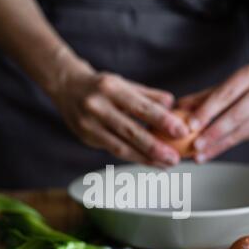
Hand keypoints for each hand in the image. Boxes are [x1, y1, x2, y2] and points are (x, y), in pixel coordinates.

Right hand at [49, 50, 187, 166]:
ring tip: (165, 165)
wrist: (66, 87)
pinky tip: (149, 161)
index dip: (163, 121)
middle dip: (155, 147)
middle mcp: (97, 106)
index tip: (182, 131)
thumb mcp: (124, 83)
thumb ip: (147, 95)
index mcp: (110, 88)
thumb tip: (173, 104)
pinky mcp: (86, 138)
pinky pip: (113, 150)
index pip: (140, 107)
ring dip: (145, 158)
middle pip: (130, 131)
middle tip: (175, 158)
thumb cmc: (102, 85)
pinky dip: (133, 157)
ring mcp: (89, 124)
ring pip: (120, 147)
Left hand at [178, 62, 248, 162]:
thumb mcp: (221, 87)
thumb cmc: (240, 88)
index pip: (225, 95)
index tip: (191, 125)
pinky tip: (209, 153)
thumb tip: (178, 108)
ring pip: (241, 131)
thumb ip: (200, 98)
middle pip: (235, 115)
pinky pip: (244, 139)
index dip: (207, 111)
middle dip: (213, 133)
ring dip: (218, 145)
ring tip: (199, 155)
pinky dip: (224, 147)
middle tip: (195, 145)